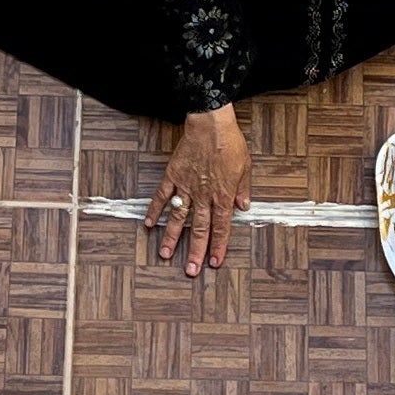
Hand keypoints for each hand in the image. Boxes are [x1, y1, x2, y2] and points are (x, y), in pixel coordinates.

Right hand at [149, 107, 250, 276]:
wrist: (211, 125)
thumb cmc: (230, 143)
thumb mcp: (245, 167)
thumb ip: (243, 190)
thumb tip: (244, 207)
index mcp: (222, 196)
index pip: (221, 227)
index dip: (218, 246)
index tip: (214, 262)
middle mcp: (204, 196)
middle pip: (200, 229)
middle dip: (196, 252)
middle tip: (190, 270)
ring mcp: (186, 187)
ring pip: (179, 218)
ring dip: (173, 238)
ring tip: (166, 255)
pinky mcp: (173, 176)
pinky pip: (162, 196)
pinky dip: (155, 209)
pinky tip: (150, 223)